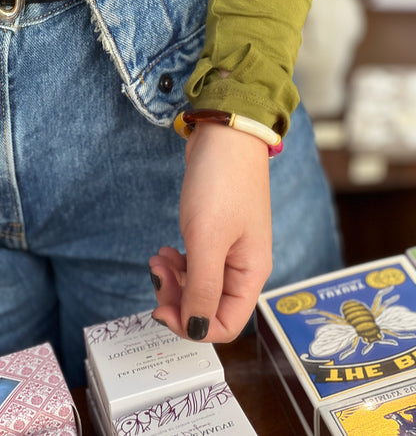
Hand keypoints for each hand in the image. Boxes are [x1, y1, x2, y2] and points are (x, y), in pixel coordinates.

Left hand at [149, 122, 272, 341]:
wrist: (225, 136)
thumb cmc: (221, 185)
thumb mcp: (207, 240)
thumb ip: (202, 289)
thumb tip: (195, 328)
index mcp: (251, 274)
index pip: (225, 325)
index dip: (191, 325)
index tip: (161, 307)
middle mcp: (243, 267)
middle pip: (208, 306)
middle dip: (176, 298)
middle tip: (155, 273)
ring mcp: (229, 250)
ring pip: (199, 285)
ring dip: (173, 279)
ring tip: (157, 257)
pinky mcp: (215, 235)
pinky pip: (196, 264)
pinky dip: (178, 263)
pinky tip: (165, 250)